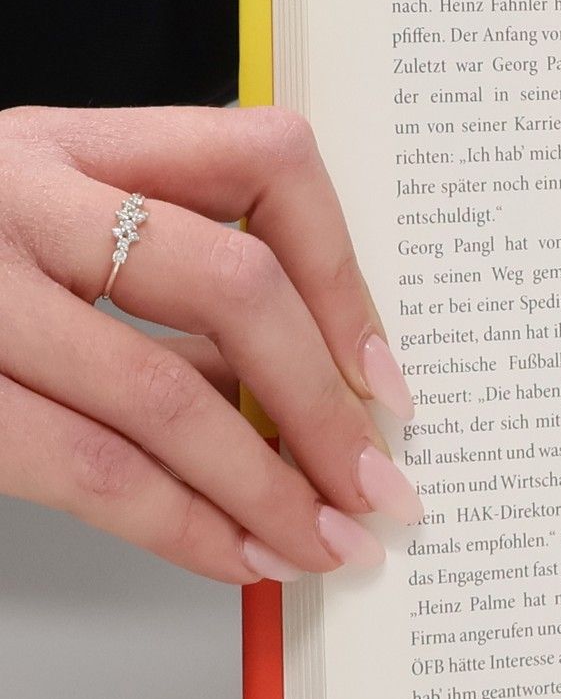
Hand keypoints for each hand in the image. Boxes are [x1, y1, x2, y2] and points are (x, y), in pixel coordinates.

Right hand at [0, 104, 420, 583]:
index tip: (386, 378)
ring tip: (325, 545)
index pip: (266, 161)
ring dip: (269, 489)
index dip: (349, 277)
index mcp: (71, 141)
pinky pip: (89, 468)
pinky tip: (235, 557)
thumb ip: (158, 274)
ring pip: (168, 392)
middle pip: (236, 285)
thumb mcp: (39, 223)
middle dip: (327, 409)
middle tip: (380, 490)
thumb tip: (318, 392)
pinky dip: (183, 527)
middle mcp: (21, 194)